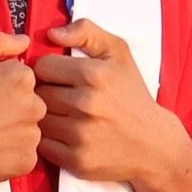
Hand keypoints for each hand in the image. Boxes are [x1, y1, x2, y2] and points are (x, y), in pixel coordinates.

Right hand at [0, 32, 43, 191]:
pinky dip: (8, 153)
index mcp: (21, 78)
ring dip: (10, 129)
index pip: (21, 75)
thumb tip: (24, 42)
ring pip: (27, 128)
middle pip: (28, 101)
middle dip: (9, 105)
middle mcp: (34, 107)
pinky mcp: (25, 163)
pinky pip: (23, 154)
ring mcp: (31, 138)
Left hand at [36, 21, 191, 191]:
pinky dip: (48, 140)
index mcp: (95, 74)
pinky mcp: (76, 159)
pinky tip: (63, 135)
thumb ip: (87, 32)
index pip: (43, 67)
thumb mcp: (118, 53)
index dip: (49, 71)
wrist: (154, 145)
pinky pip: (42, 144)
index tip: (60, 77)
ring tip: (62, 115)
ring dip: (44, 117)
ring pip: (37, 119)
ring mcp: (81, 134)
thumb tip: (51, 33)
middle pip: (38, 93)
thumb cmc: (131, 94)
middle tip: (61, 98)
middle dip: (45, 93)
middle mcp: (87, 103)